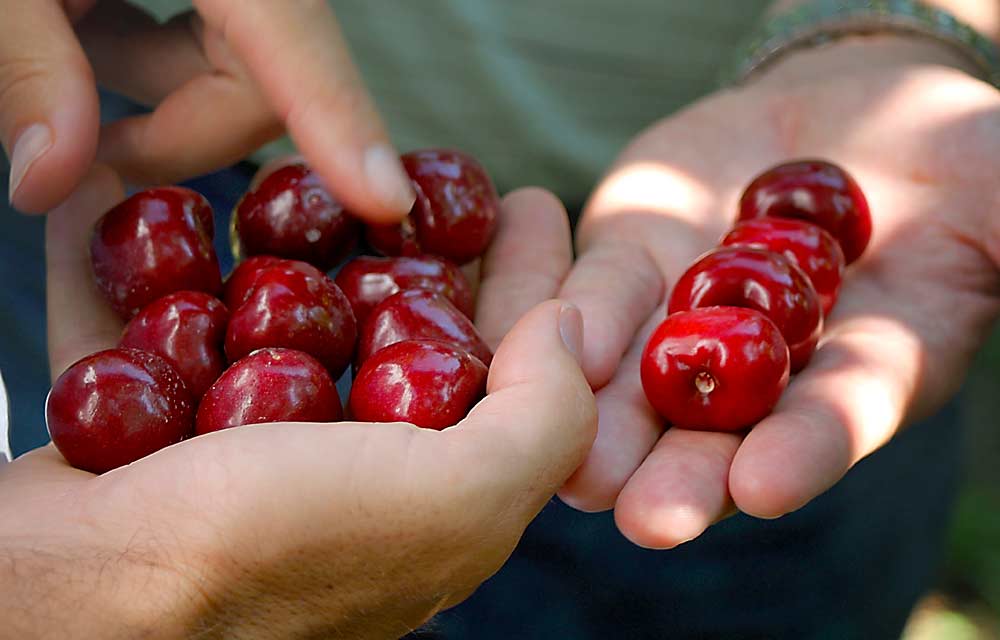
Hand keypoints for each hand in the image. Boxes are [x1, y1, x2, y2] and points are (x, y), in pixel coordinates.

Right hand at [0, 165, 593, 638]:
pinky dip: (179, 267)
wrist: (62, 601)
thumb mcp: (447, 500)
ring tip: (341, 172)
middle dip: (440, 254)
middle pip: (409, 339)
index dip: (533, 284)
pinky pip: (175, 326)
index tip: (534, 201)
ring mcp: (248, 455)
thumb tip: (570, 327)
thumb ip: (536, 420)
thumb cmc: (266, 549)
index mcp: (430, 501)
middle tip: (456, 178)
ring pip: (296, 327)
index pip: (507, 374)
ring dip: (318, 249)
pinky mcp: (154, 429)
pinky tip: (185, 202)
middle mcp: (349, 482)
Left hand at [2, 0, 413, 220]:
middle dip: (178, 133)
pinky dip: (150, 59)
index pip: (295, 41)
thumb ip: (25, 64)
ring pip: (242, 73)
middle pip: (267, 79)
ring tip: (66, 46)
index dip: (340, 122)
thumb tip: (46, 185)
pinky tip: (86, 25)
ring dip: (152, 93)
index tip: (385, 196)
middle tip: (79, 152)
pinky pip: (216, 42)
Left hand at [556, 36, 999, 547]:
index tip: (765, 486)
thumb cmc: (953, 157)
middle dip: (684, 475)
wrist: (849, 117)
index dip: (804, 452)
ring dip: (608, 423)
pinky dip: (577, 319)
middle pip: (722, 433)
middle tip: (649, 519)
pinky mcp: (634, 258)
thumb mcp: (997, 189)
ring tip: (579, 465)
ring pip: (643, 381)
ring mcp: (693, 314)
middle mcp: (768, 365)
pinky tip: (545, 345)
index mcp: (866, 366)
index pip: (835, 419)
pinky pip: (600, 292)